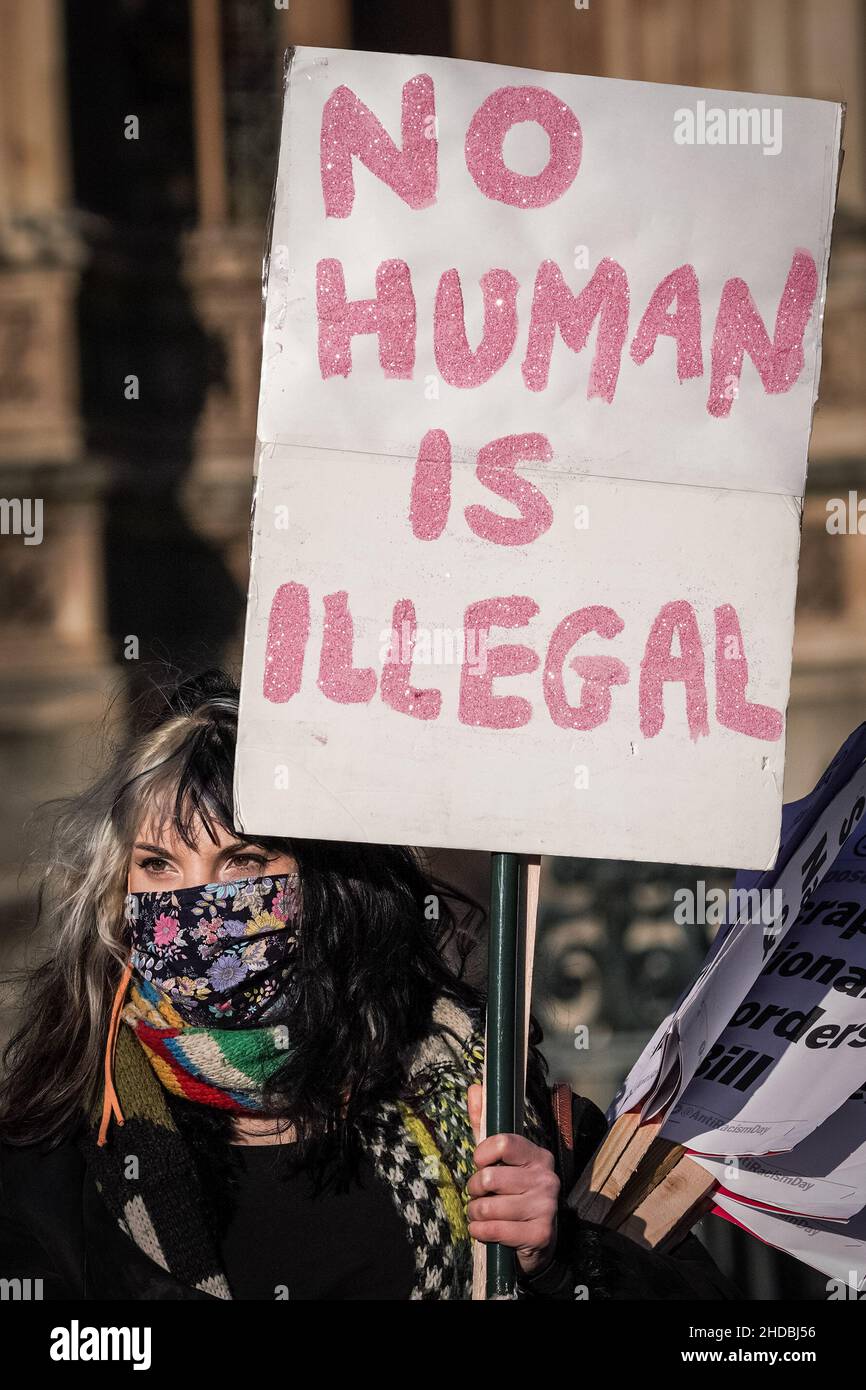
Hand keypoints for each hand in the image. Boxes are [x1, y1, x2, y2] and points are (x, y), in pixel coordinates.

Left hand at [466, 1082, 558, 1276]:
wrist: (536, 1241)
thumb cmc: (511, 1193)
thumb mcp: (498, 1159)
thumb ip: (484, 1123)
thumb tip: (475, 1086)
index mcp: (538, 1155)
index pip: (503, 1142)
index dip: (481, 1154)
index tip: (479, 1162)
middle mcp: (547, 1178)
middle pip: (489, 1177)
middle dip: (474, 1190)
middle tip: (479, 1195)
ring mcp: (547, 1206)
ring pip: (488, 1207)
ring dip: (475, 1213)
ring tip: (482, 1214)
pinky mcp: (541, 1234)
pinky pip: (494, 1230)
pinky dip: (480, 1231)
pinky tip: (484, 1230)